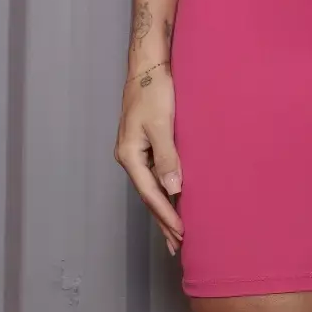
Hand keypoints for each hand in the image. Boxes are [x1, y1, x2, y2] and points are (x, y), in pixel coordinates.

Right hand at [114, 64, 184, 257]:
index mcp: (129, 156)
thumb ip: (168, 157)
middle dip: (162, 220)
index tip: (182, 234)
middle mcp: (129, 157)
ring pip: (152, 186)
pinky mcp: (145, 142)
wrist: (148, 65)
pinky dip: (165, 189)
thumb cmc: (155, 91)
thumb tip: (174, 190)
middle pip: (148, 196)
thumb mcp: (162, 124)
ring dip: (164, 208)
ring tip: (175, 232)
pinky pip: (155, 173)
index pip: (151, 194)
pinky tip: (174, 197)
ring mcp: (136, 150)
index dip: (166, 215)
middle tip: (177, 246)